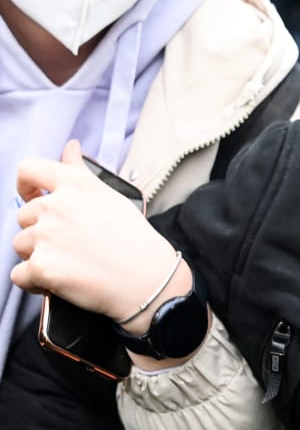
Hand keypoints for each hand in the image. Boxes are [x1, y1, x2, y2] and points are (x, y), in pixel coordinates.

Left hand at [12, 141, 181, 324]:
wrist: (149, 281)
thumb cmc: (137, 242)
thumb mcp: (112, 196)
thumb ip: (81, 171)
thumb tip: (71, 148)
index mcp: (74, 186)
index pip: (28, 171)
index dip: (25, 186)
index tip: (33, 197)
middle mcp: (55, 207)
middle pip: (24, 217)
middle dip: (41, 231)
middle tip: (72, 244)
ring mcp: (45, 238)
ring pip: (21, 246)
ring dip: (38, 255)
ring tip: (71, 263)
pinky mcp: (41, 268)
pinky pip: (19, 275)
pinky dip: (35, 282)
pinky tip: (61, 281)